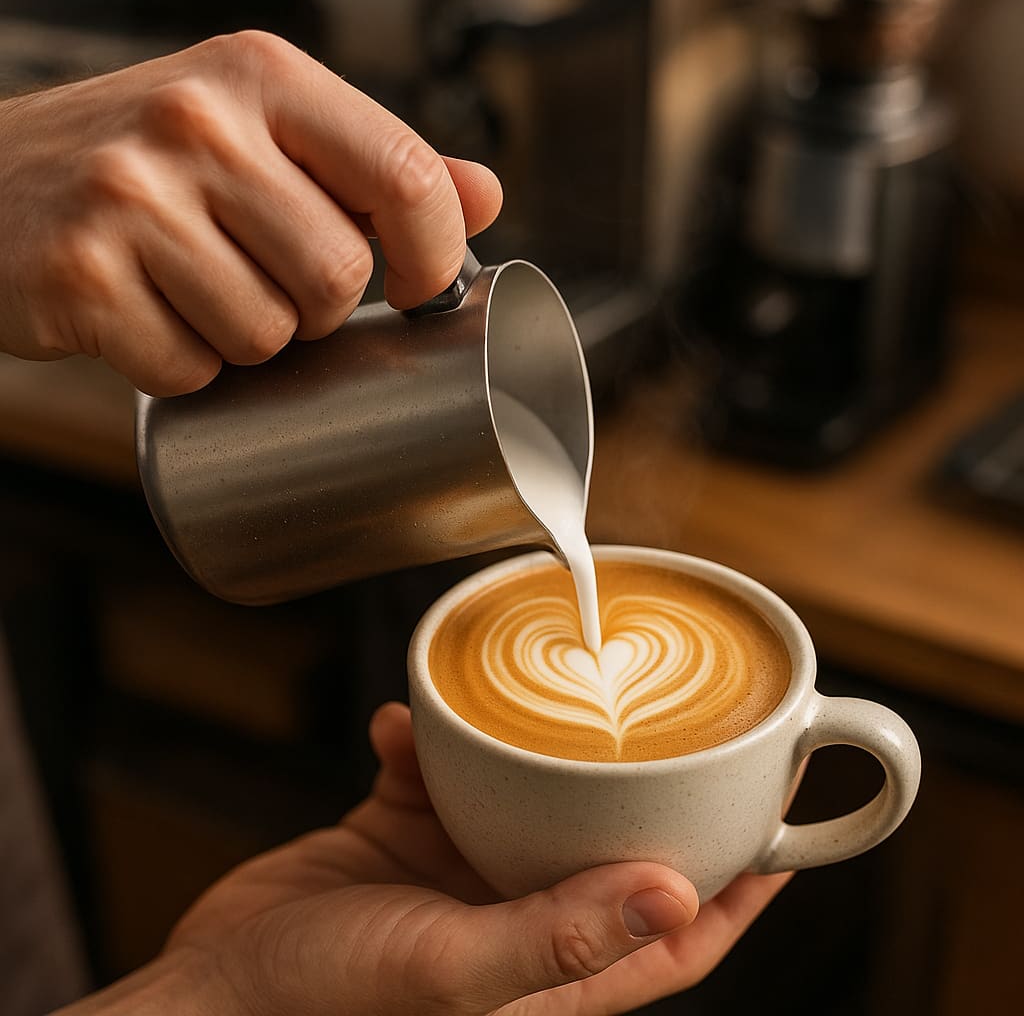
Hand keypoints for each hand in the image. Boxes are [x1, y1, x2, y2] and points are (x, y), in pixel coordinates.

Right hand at [0, 32, 501, 395]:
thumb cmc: (147, 167)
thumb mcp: (261, 132)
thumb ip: (374, 165)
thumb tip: (484, 196)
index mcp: (261, 76)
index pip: (405, 178)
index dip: (433, 255)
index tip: (417, 286)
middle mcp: (197, 122)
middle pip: (339, 276)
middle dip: (316, 307)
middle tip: (262, 279)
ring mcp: (131, 197)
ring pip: (269, 334)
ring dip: (246, 339)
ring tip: (194, 291)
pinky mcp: (82, 275)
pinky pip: (191, 370)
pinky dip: (179, 365)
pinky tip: (144, 315)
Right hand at [57, 703, 790, 1015]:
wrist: (209, 988)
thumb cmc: (322, 1003)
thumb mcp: (448, 968)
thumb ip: (558, 935)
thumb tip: (677, 893)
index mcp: (550, 972)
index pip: (674, 936)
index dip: (736, 889)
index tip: (779, 829)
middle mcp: (515, 918)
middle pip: (604, 847)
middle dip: (638, 790)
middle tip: (676, 723)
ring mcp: (458, 874)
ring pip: (521, 797)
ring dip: (520, 750)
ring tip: (518, 699)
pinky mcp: (402, 834)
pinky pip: (436, 771)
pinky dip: (426, 743)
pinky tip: (400, 723)